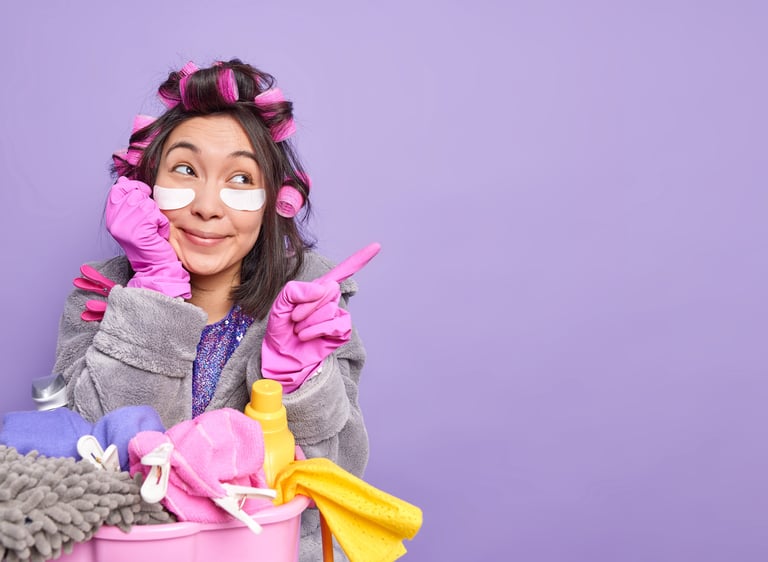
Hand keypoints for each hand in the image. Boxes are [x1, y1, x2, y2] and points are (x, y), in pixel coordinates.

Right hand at [106, 177, 190, 298]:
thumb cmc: (149, 241)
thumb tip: (124, 180)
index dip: (133, 187)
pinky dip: (161, 223)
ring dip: (156, 215)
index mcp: (111, 217)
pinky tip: (157, 234)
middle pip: (135, 194)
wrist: (154, 264)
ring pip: (147, 204)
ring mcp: (125, 227)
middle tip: (149, 220)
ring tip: (153, 229)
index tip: (143, 195)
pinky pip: (156, 216)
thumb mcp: (135, 218)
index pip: (118, 189)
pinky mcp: (139, 233)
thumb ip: (128, 200)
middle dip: (148, 204)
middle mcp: (114, 222)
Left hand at [261, 243, 380, 391]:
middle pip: (328, 290)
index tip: (377, 246)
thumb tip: (322, 288)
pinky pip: (333, 324)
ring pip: (328, 309)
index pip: (342, 271)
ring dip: (308, 321)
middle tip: (294, 318)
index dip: (360, 258)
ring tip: (300, 330)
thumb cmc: (281, 328)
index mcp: (319, 289)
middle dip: (306, 305)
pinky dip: (316, 330)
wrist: (281, 356)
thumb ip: (295, 290)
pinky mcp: (341, 332)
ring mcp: (337, 316)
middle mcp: (331, 300)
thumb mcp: (281, 303)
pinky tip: (307, 337)